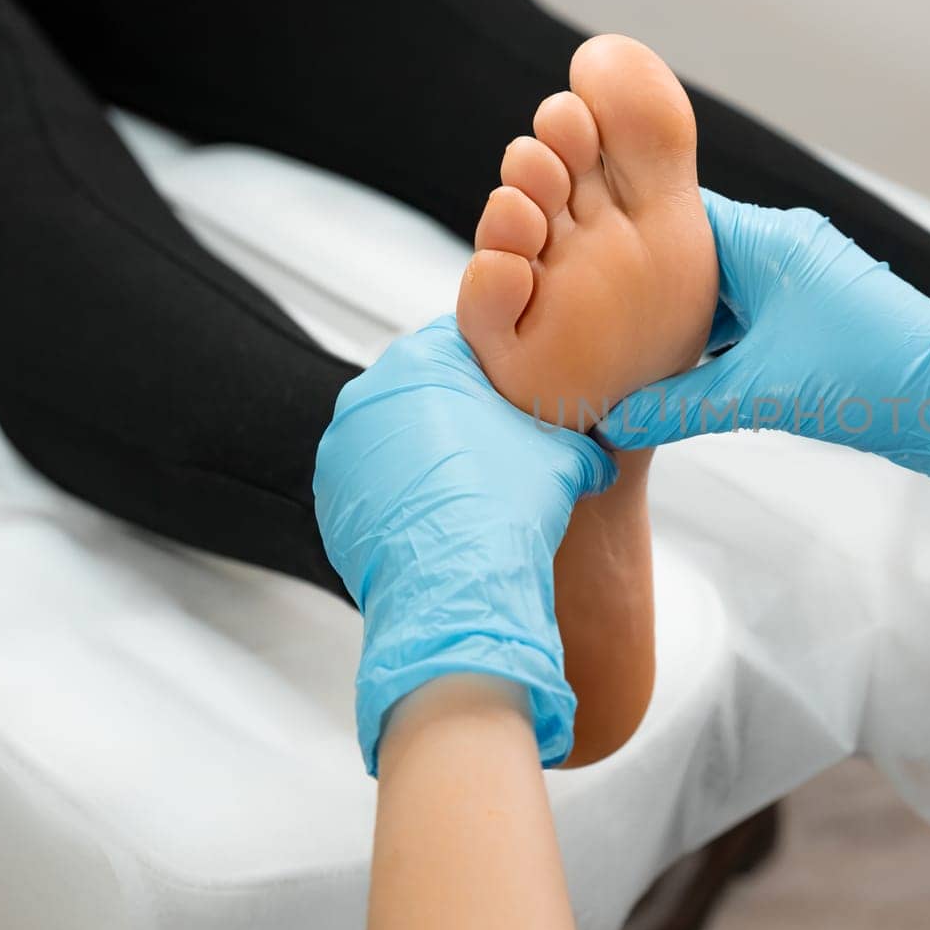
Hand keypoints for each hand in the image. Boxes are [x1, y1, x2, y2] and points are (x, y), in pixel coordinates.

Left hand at [315, 315, 616, 774]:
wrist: (459, 588)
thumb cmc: (511, 505)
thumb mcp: (567, 453)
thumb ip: (576, 428)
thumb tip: (598, 446)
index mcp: (420, 359)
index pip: (467, 341)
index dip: (504, 368)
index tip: (524, 396)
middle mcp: (367, 392)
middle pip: (426, 388)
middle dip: (461, 412)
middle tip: (501, 444)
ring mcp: (341, 449)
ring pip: (397, 436)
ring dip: (430, 454)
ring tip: (471, 490)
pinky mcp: (331, 499)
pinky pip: (375, 484)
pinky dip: (405, 495)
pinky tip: (442, 521)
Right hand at [599, 190, 929, 523]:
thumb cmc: (879, 380)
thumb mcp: (764, 394)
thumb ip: (681, 405)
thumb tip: (611, 419)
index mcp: (772, 242)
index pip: (676, 218)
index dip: (621, 238)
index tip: (569, 261)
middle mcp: (785, 252)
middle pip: (691, 257)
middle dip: (640, 287)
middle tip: (579, 315)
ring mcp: (802, 288)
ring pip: (718, 295)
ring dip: (677, 323)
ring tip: (616, 351)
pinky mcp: (815, 324)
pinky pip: (745, 323)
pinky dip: (712, 345)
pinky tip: (675, 375)